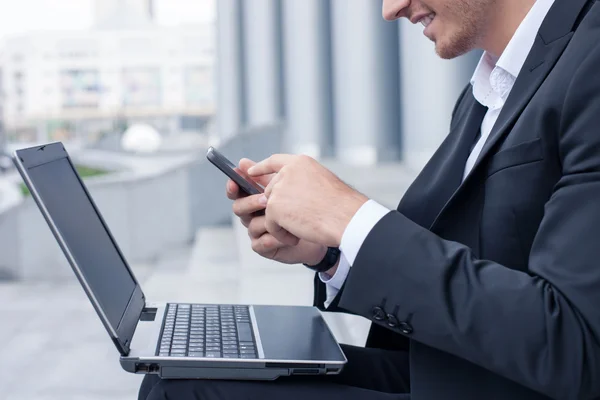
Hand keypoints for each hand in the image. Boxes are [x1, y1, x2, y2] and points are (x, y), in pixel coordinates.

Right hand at [227, 159, 326, 264]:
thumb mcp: (285, 186)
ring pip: (250, 225)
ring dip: (266, 221)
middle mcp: (252, 215)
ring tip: (282, 218)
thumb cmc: (302, 206)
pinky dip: (272, 238)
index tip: (234, 180)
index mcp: (254, 197)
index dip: (233, 186)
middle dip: (250, 202)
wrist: (319, 229)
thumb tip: (243, 161)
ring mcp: (256, 231)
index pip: (237, 191)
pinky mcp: (263, 247)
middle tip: (265, 199)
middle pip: (238, 208)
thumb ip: (266, 175)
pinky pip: (259, 243)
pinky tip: (286, 235)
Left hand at [248, 154, 367, 246]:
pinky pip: (270, 225)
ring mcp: (279, 189)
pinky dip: (282, 234)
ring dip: (283, 223)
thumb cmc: (341, 206)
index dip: (261, 167)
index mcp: (300, 163)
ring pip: (270, 210)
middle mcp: (287, 172)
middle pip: (270, 192)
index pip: (275, 161)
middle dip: (280, 209)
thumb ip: (300, 182)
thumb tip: (280, 190)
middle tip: (302, 219)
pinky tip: (298, 236)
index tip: (250, 172)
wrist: (347, 218)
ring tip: (304, 227)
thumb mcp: (321, 183)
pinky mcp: (274, 207)